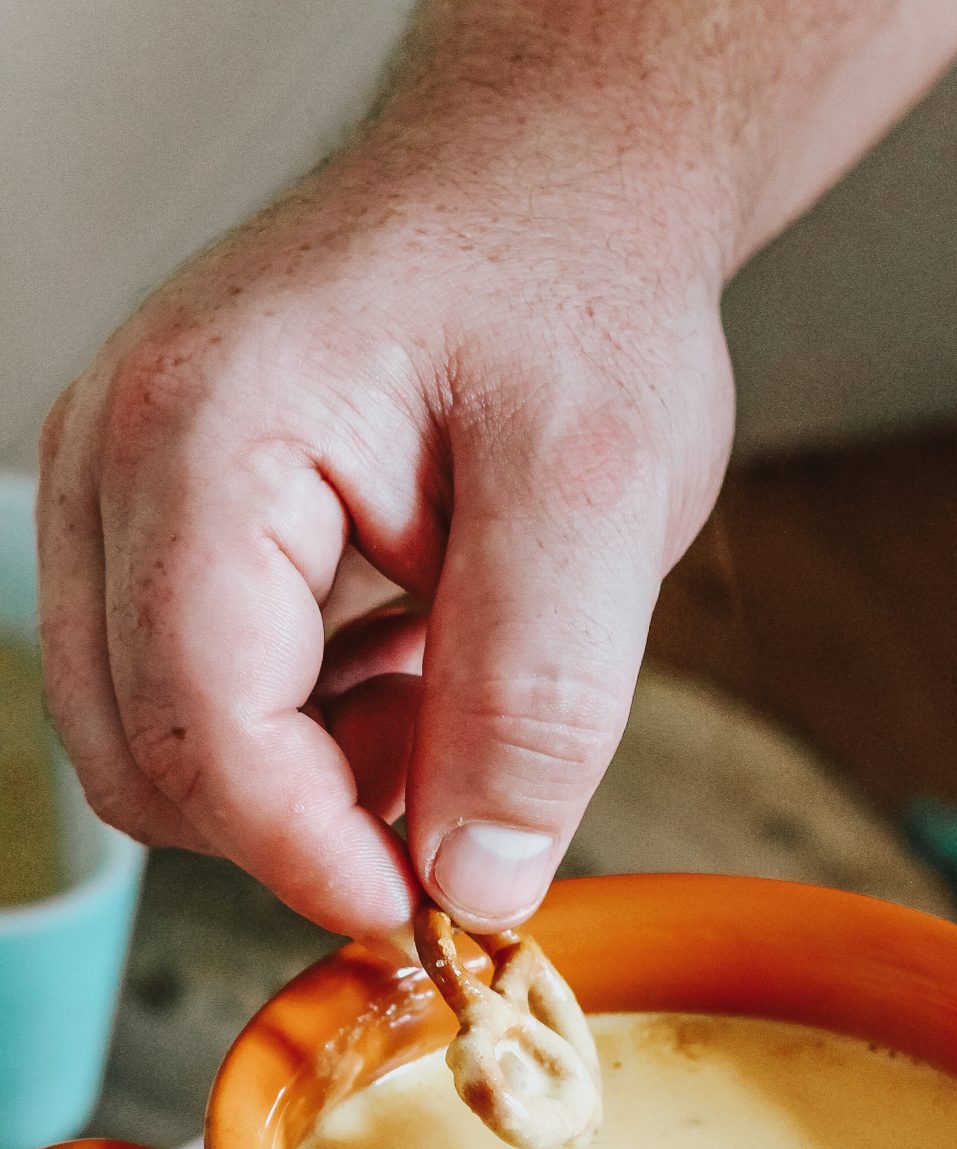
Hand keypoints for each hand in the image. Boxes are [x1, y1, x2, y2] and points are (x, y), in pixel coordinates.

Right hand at [37, 133, 733, 933]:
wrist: (548, 192)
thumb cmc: (570, 294)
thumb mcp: (601, 494)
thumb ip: (535, 699)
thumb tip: (475, 884)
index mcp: (203, 443)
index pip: (201, 731)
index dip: (316, 854)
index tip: (439, 908)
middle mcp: (116, 464)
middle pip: (150, 758)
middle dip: (309, 822)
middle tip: (466, 778)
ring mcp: (119, 495)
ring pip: (159, 743)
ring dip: (306, 780)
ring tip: (449, 701)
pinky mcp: (158, 527)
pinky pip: (186, 694)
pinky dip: (300, 734)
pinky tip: (410, 673)